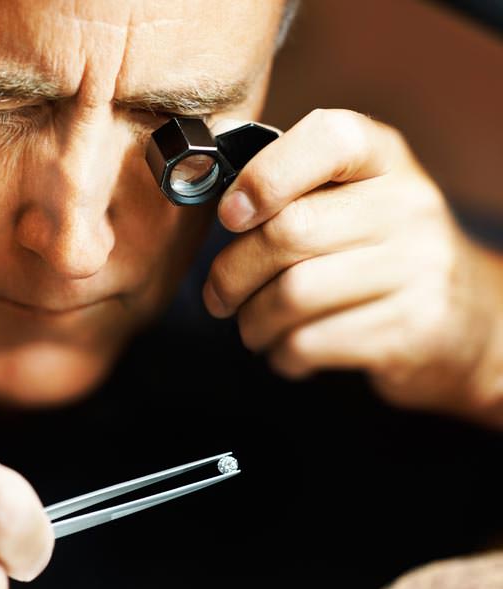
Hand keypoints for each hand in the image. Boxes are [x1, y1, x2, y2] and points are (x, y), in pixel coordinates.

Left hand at [204, 109, 502, 418]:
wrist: (467, 318)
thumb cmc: (381, 255)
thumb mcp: (353, 204)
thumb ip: (296, 195)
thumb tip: (223, 213)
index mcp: (385, 159)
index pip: (328, 138)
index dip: (265, 176)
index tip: (230, 216)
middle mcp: (408, 205)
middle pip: (290, 231)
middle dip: (232, 273)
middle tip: (219, 297)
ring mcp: (418, 268)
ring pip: (293, 294)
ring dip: (253, 321)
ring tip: (252, 328)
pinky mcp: (413, 328)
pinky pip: (312, 341)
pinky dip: (282, 353)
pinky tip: (286, 351)